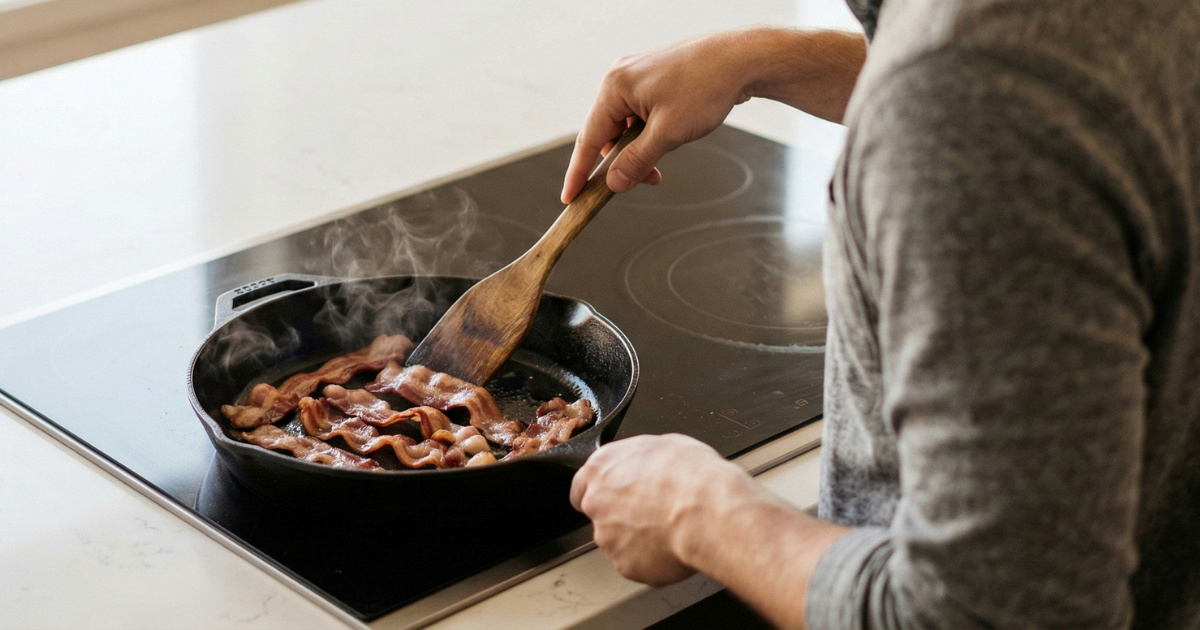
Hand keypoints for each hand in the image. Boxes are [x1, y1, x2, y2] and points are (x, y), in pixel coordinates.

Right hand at [560, 31, 757, 202]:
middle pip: (606, 133)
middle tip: (644, 181)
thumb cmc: (705, 87)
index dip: (579, 172)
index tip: (571, 197)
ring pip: (625, 126)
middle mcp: (620, 78)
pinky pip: (640, 115)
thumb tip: (613, 183)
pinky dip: (649, 134)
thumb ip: (637, 160)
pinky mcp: (654, 81)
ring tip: (662, 161)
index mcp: (615, 87)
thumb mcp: (668, 133)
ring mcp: (638, 78)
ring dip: (639, 149)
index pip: (588, 138)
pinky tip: (668, 140)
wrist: (741, 59)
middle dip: (621, 161)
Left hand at [570, 433, 760, 585]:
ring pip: (619, 541)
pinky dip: (652, 558)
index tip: (616, 496)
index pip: (582, 485)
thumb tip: (647, 465)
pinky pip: (637, 563)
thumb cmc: (692, 476)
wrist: (708, 512)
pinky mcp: (625, 565)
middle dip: (622, 516)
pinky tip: (673, 545)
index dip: (602, 491)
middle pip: (601, 514)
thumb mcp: (666, 444)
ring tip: (670, 529)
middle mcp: (597, 503)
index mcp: (601, 468)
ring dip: (638, 538)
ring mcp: (608, 537)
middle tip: (653, 512)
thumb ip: (641, 459)